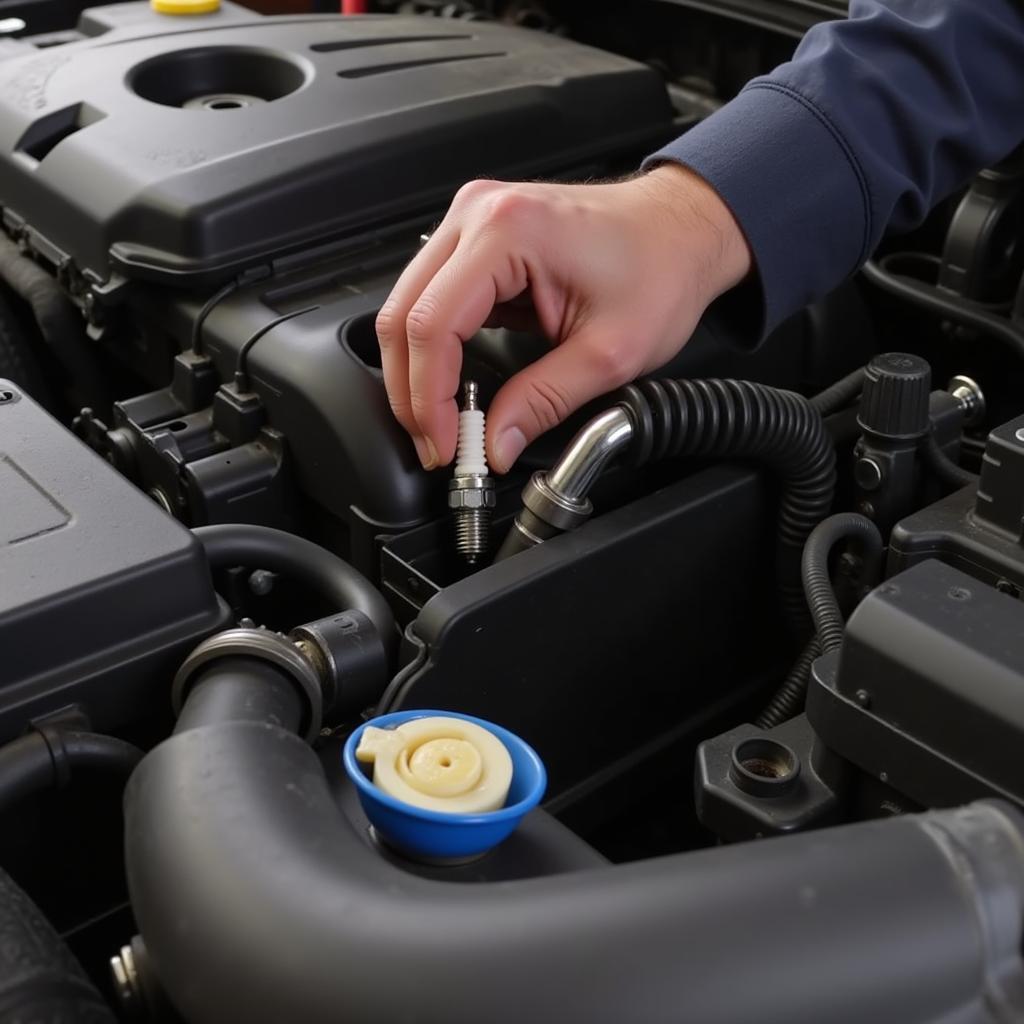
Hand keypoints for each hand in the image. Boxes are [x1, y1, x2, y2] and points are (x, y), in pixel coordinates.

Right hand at [376, 163, 751, 472]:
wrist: (683, 228)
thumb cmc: (661, 266)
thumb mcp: (609, 352)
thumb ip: (543, 402)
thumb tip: (494, 444)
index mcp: (508, 231)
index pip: (433, 326)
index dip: (429, 398)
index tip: (445, 443)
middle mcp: (478, 214)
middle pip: (403, 315)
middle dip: (411, 391)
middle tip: (436, 443)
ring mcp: (472, 221)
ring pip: (408, 306)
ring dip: (416, 372)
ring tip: (441, 423)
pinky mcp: (476, 238)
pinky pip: (431, 297)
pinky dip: (432, 349)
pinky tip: (448, 386)